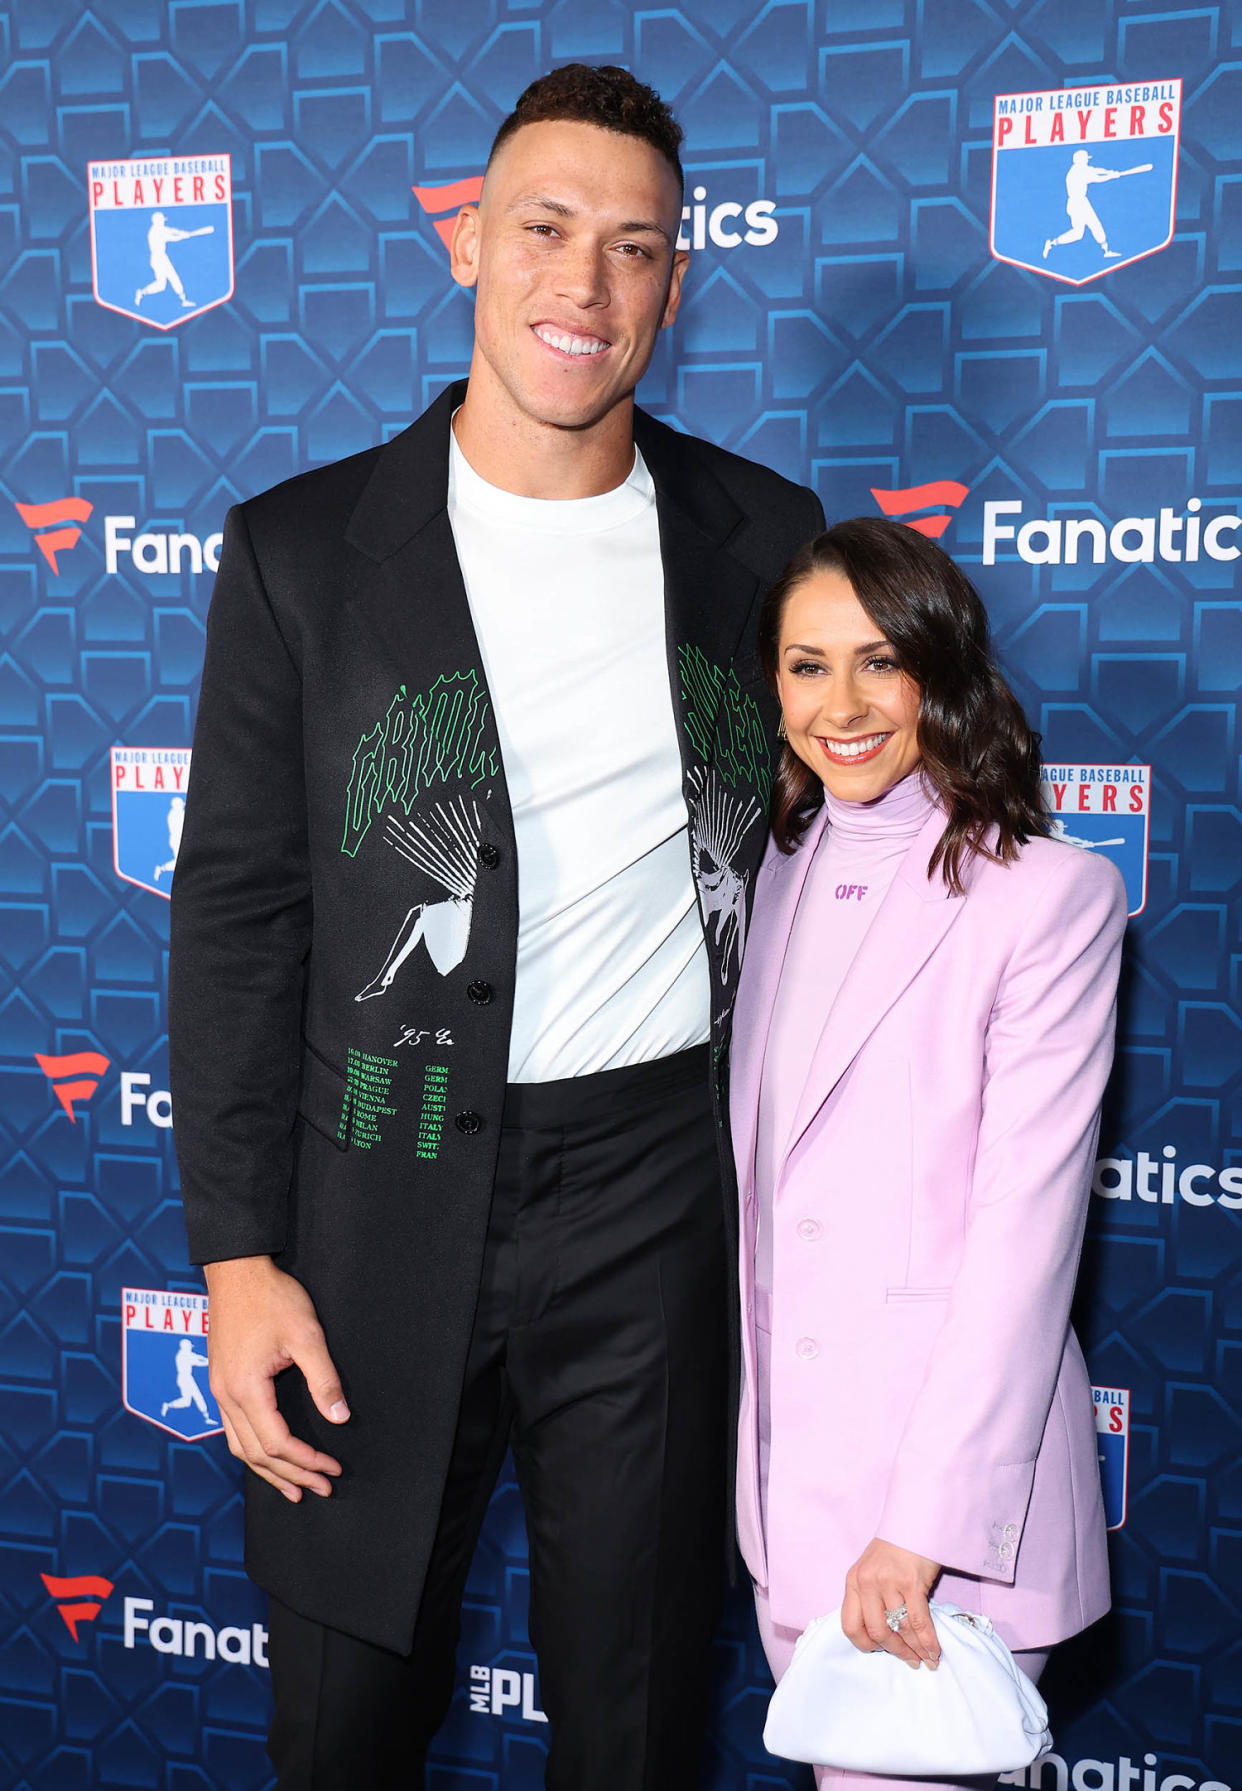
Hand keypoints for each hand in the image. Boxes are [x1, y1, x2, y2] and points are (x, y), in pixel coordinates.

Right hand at [204, 1255, 347, 1502]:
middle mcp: (226, 1396)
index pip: (277, 1443)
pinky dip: (253, 1450)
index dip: (307, 1461)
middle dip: (291, 1475)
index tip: (332, 1468)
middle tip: (321, 1488)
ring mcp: (219, 1389)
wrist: (236, 1270)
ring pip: (240, 1446)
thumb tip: (339, 1417)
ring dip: (268, 1471)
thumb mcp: (306, 1334)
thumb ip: (323, 1379)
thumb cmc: (271, 1297)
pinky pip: (233, 1429)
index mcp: (246, 1388)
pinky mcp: (220, 1380)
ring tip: (294, 1488)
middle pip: (256, 1454)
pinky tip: (267, 1455)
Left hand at [842, 1536, 941, 1669]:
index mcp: (853, 1581)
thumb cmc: (895, 1549)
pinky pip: (918, 1621)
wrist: (915, 1522)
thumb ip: (870, 1598)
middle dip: (896, 1651)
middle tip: (910, 1661)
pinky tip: (934, 1650)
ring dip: (915, 1650)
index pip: (850, 1625)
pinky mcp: (911, 1582)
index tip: (882, 1651)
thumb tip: (884, 1636)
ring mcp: (888, 1582)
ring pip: (899, 1629)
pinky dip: (928, 1641)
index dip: (866, 1645)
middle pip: (876, 1632)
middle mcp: (866, 1582)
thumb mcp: (871, 1570)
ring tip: (926, 1660)